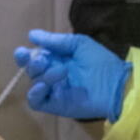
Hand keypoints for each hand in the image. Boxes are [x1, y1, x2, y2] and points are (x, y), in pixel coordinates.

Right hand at [14, 30, 130, 120]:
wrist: (115, 85)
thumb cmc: (101, 62)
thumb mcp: (79, 44)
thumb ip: (56, 41)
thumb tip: (31, 34)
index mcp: (56, 59)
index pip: (33, 56)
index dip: (24, 55)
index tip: (23, 52)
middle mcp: (52, 74)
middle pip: (31, 69)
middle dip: (33, 63)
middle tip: (44, 61)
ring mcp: (53, 90)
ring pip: (34, 82)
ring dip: (42, 75)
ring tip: (61, 72)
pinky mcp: (55, 104)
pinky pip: (35, 102)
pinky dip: (35, 93)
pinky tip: (44, 86)